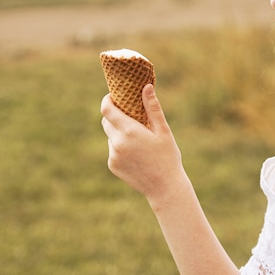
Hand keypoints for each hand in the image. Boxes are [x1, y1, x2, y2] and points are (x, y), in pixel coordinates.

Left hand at [100, 84, 185, 203]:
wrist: (165, 188)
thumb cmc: (168, 156)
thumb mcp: (163, 131)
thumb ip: (152, 108)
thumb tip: (146, 87)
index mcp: (129, 131)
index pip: (107, 109)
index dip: (107, 100)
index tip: (113, 97)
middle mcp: (117, 143)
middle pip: (107, 122)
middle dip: (116, 116)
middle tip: (131, 117)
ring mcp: (113, 155)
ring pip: (110, 136)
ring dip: (119, 133)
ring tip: (138, 140)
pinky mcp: (113, 166)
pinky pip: (113, 150)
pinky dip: (120, 147)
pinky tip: (137, 154)